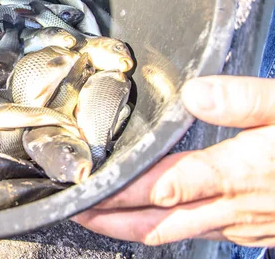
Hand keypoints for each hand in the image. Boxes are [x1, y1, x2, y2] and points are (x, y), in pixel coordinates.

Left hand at [73, 76, 274, 246]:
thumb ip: (244, 99)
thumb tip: (194, 94)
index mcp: (236, 174)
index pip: (165, 187)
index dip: (122, 191)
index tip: (89, 187)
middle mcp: (232, 208)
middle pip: (157, 223)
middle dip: (110, 219)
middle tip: (76, 209)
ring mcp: (241, 225)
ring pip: (173, 234)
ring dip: (131, 228)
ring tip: (98, 217)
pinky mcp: (251, 231)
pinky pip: (195, 234)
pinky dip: (163, 228)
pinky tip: (153, 217)